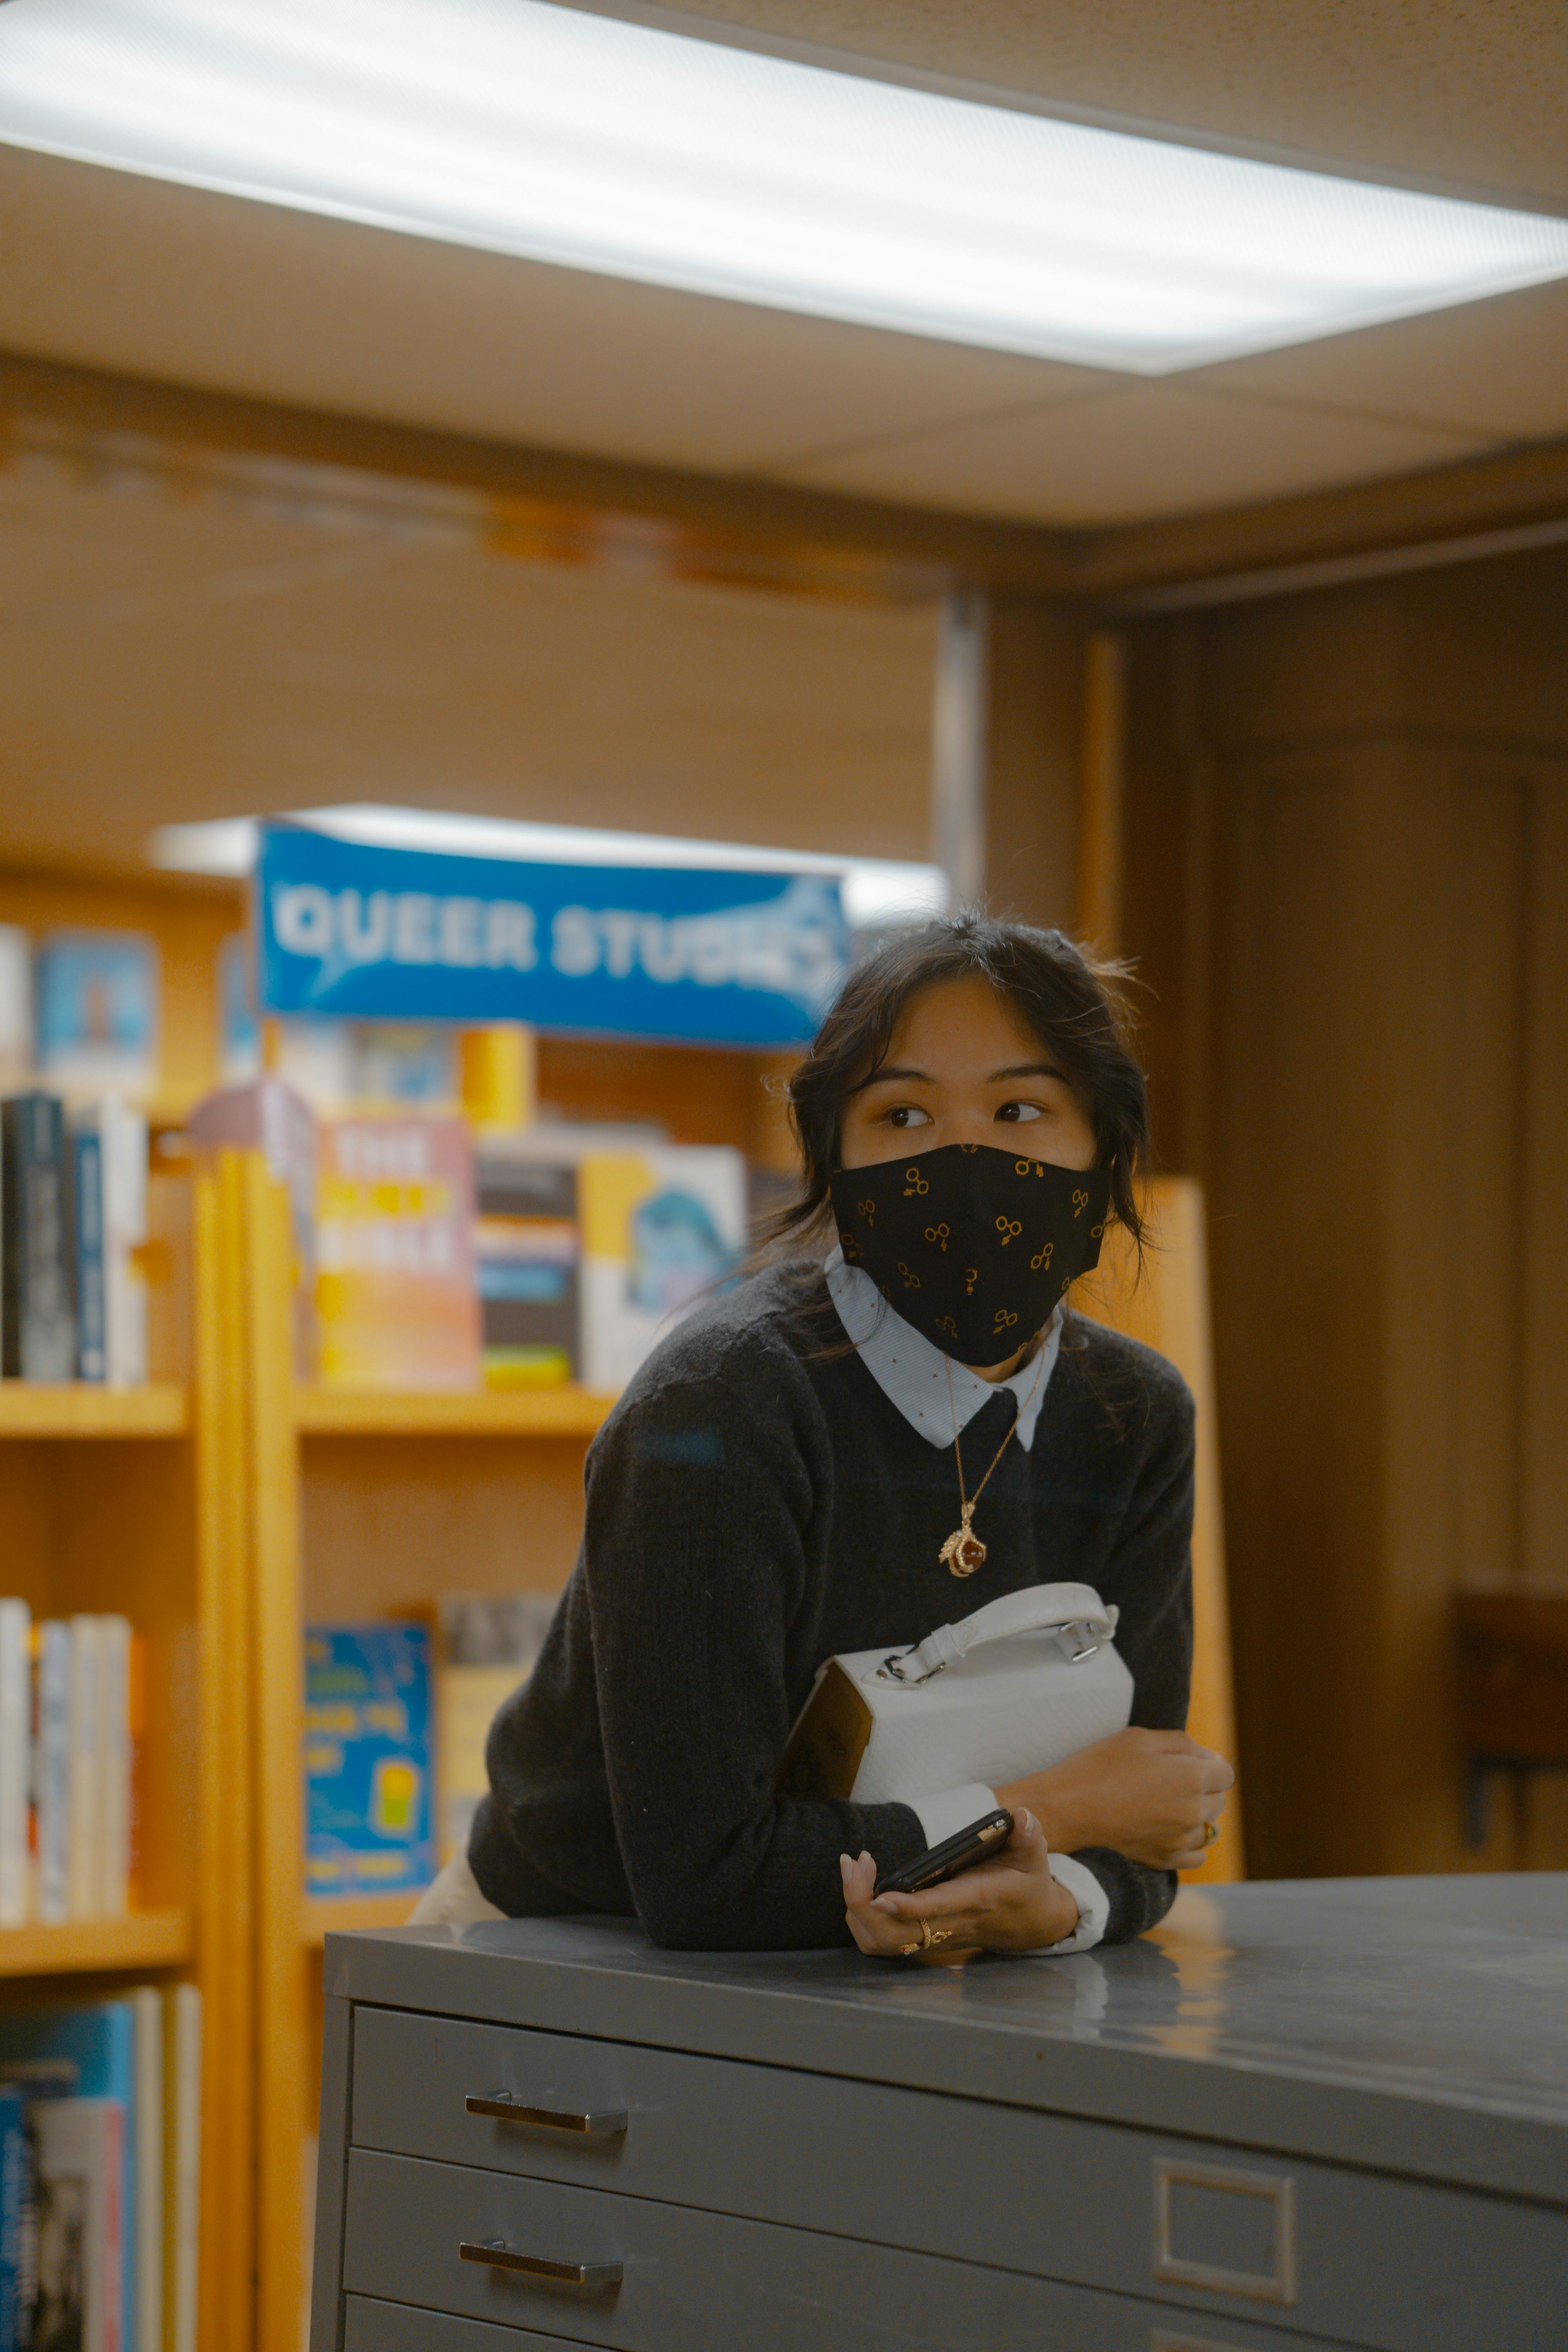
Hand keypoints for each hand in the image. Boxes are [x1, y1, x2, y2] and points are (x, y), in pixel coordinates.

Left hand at [840, 1809, 1078, 1962]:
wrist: (1031, 1922)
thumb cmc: (1026, 1882)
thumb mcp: (1033, 1855)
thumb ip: (1028, 1836)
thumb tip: (1022, 1816)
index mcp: (975, 1899)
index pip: (937, 1910)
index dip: (908, 1907)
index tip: (880, 1895)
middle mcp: (950, 1924)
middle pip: (896, 1934)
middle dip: (863, 1903)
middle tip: (854, 1862)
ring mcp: (935, 1937)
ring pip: (883, 1942)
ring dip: (857, 1911)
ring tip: (853, 1869)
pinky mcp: (924, 1939)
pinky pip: (882, 1941)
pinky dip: (862, 1919)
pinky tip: (862, 1887)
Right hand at [998, 1727, 1233, 1872]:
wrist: (1070, 1806)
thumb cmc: (1102, 1765)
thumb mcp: (1141, 1737)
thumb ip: (1182, 1744)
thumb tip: (1208, 1757)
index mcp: (1193, 1778)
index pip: (1225, 1773)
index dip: (1207, 1765)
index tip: (1185, 1763)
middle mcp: (1194, 1811)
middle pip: (1219, 1800)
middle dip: (1202, 1788)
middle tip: (1168, 1780)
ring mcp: (1181, 1839)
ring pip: (1209, 1828)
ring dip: (1195, 1815)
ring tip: (1164, 1804)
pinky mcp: (1166, 1859)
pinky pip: (1197, 1854)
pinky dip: (1189, 1842)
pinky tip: (1168, 1829)